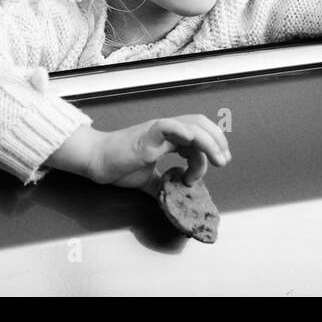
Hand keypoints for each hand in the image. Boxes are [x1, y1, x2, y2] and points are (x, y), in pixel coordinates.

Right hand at [87, 115, 230, 196]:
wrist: (97, 160)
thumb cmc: (119, 166)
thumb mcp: (148, 180)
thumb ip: (163, 186)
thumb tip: (176, 197)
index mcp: (168, 138)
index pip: (198, 135)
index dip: (212, 147)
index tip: (218, 164)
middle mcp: (166, 131)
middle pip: (200, 124)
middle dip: (218, 141)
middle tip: (224, 161)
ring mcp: (157, 131)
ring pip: (191, 126)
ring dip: (209, 141)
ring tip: (217, 160)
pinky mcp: (146, 136)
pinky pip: (167, 126)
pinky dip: (182, 131)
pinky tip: (192, 140)